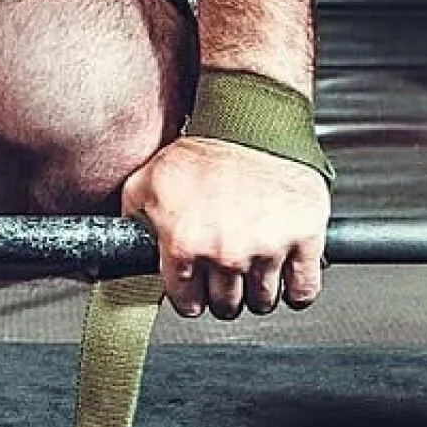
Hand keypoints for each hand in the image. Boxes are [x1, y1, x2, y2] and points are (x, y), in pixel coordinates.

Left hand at [120, 134, 328, 319]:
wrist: (252, 121)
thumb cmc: (204, 150)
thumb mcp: (148, 180)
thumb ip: (132, 217)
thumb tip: (123, 246)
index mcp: (185, 242)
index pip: (186, 300)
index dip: (190, 295)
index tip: (196, 289)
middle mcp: (225, 252)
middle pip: (226, 306)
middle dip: (223, 294)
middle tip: (225, 274)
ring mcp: (267, 249)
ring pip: (262, 302)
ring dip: (258, 292)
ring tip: (253, 268)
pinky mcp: (304, 240)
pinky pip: (303, 292)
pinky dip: (297, 291)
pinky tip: (286, 274)